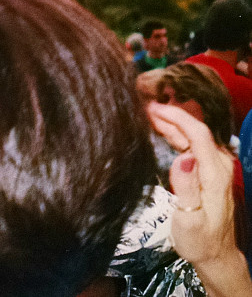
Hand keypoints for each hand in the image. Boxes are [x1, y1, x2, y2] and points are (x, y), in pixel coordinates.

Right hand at [147, 102, 234, 264]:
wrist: (215, 254)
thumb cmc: (199, 240)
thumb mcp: (189, 219)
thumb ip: (186, 187)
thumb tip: (183, 157)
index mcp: (214, 173)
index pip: (198, 133)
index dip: (175, 116)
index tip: (152, 108)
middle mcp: (218, 165)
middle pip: (195, 130)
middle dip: (170, 115)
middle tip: (141, 107)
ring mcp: (215, 166)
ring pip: (193, 135)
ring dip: (171, 123)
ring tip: (146, 113)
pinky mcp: (208, 170)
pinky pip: (192, 144)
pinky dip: (175, 133)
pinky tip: (161, 129)